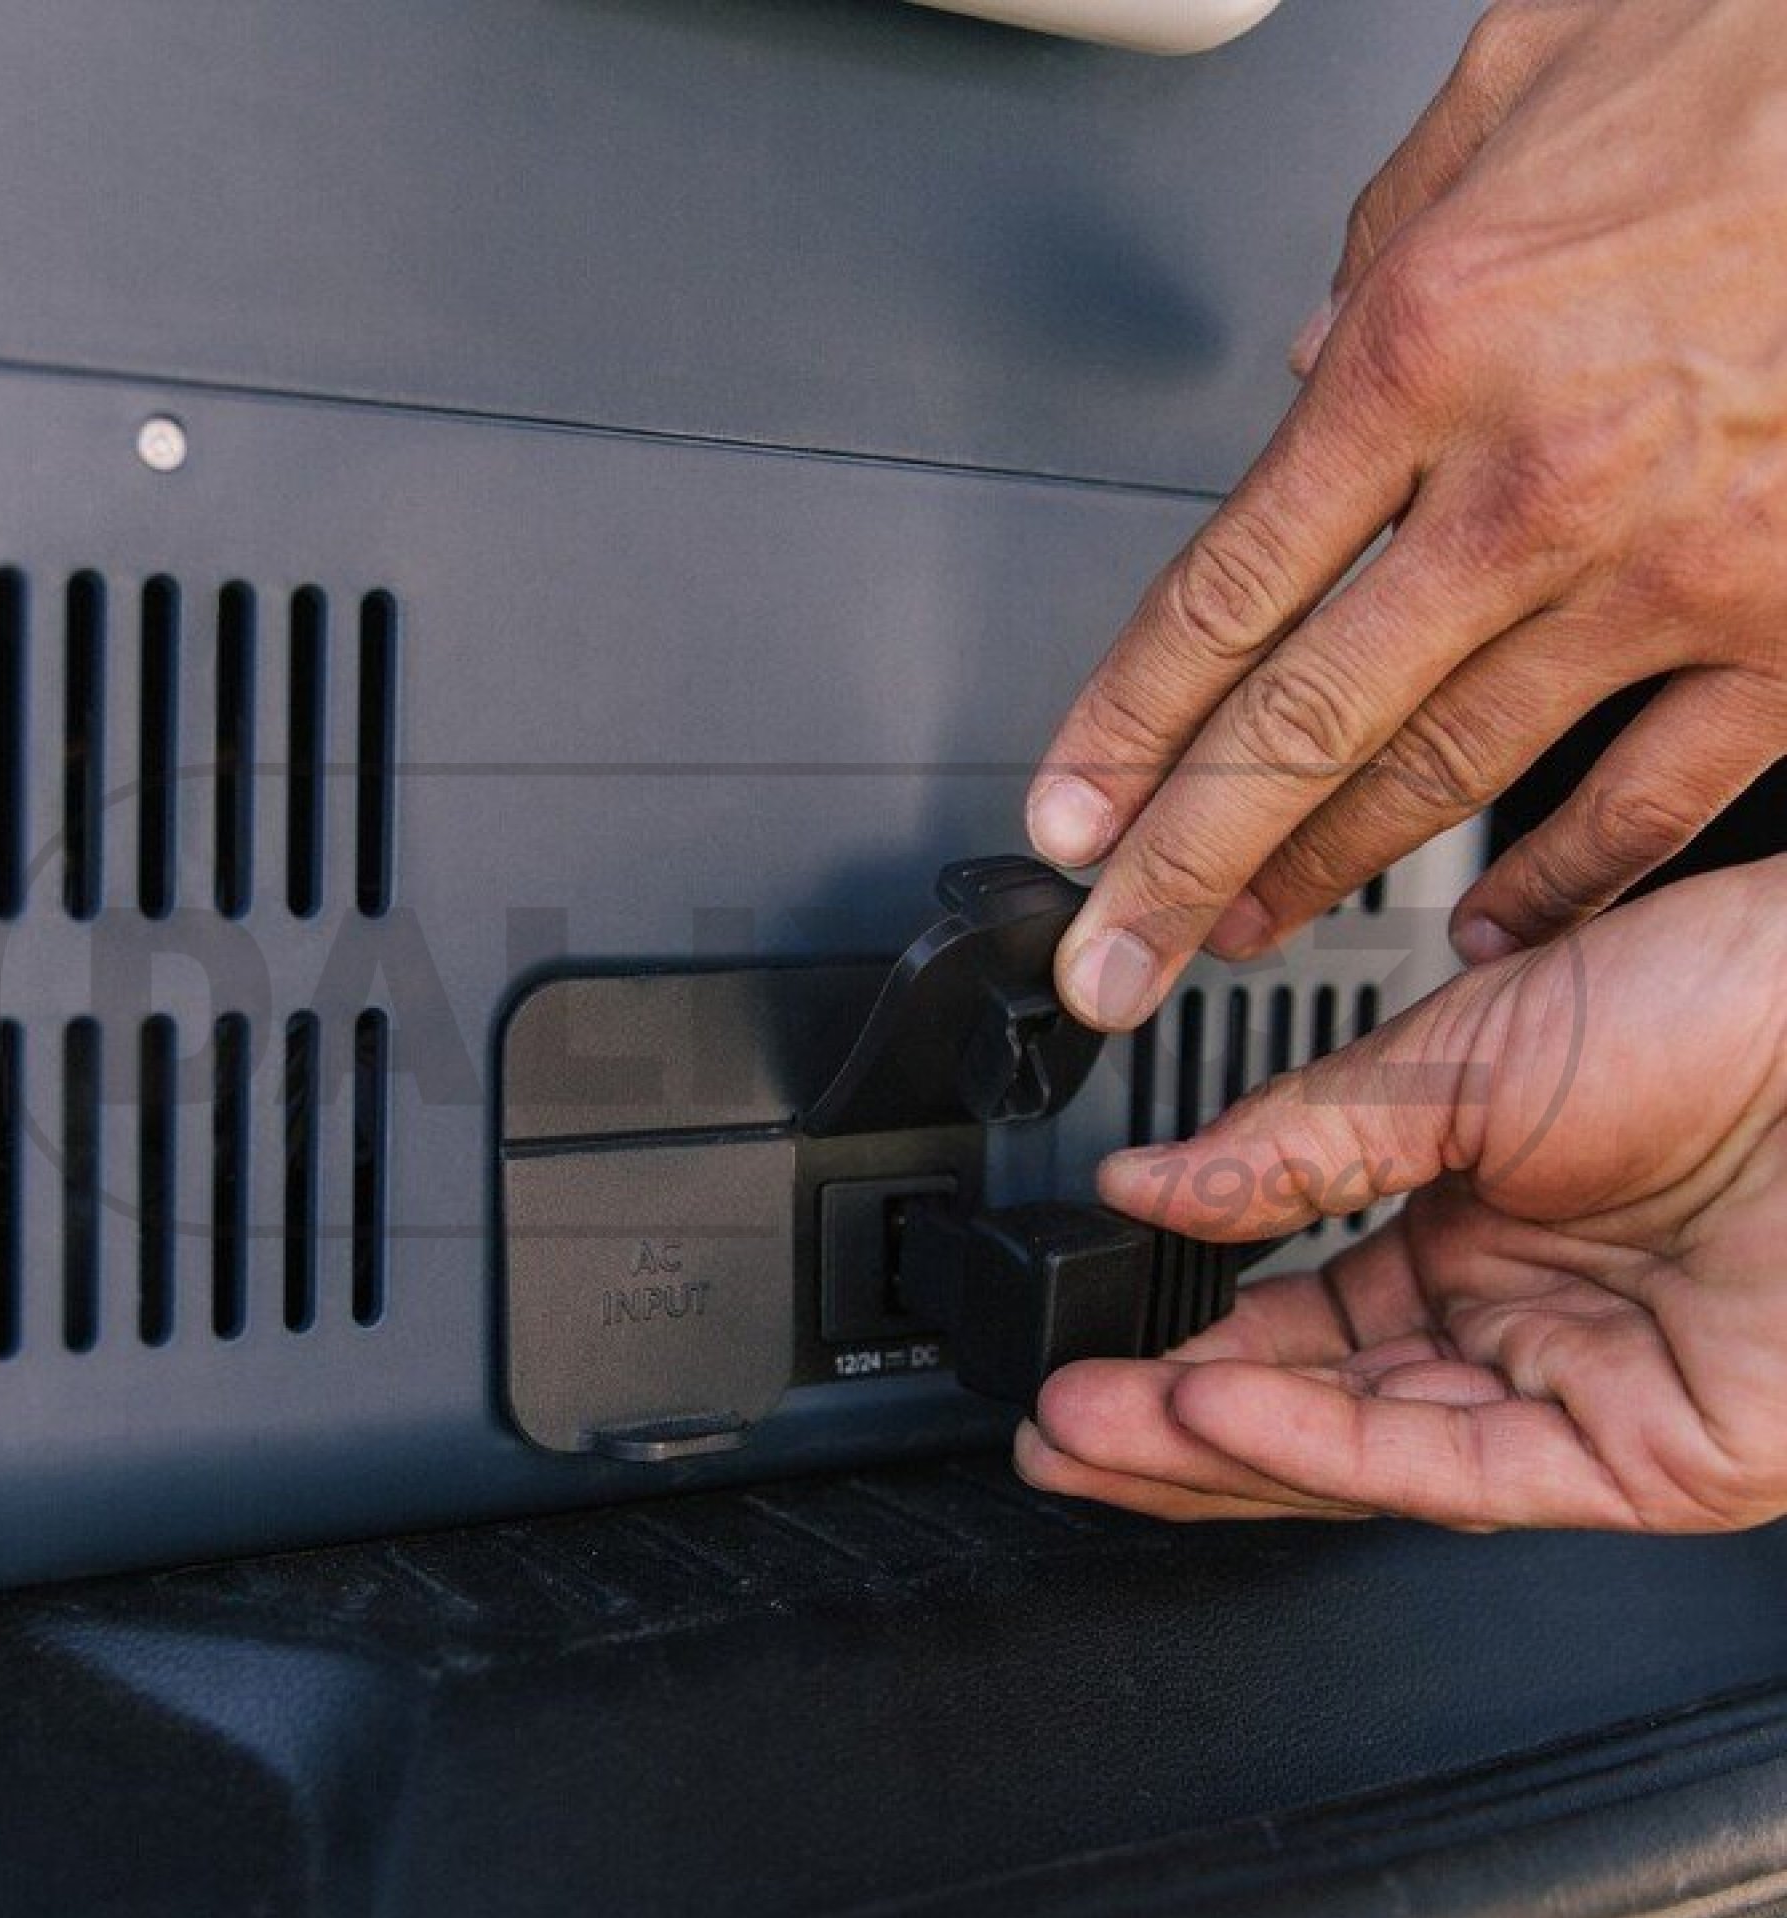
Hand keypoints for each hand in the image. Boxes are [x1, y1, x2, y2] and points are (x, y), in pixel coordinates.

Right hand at [1015, 860, 1786, 1531]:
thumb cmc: (1739, 1000)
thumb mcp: (1465, 1052)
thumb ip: (1295, 1140)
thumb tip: (1148, 1177)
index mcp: (1474, 1212)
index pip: (1296, 1311)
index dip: (1185, 1332)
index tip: (1089, 1331)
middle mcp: (1520, 1314)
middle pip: (1312, 1403)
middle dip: (1170, 1421)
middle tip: (1053, 1421)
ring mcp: (1582, 1389)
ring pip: (1368, 1452)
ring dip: (1217, 1447)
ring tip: (1088, 1431)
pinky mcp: (1651, 1455)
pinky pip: (1456, 1467)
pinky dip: (1323, 1447)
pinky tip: (1213, 1415)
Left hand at [1028, 0, 1786, 1031]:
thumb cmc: (1757, 55)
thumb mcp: (1514, 90)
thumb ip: (1386, 249)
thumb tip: (1311, 369)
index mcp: (1435, 346)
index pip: (1222, 594)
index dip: (1124, 729)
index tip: (1069, 818)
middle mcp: (1535, 479)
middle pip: (1301, 724)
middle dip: (1182, 861)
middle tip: (1107, 958)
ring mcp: (1671, 568)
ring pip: (1450, 774)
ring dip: (1327, 873)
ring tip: (1240, 937)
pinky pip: (1655, 795)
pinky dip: (1562, 879)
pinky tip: (1486, 930)